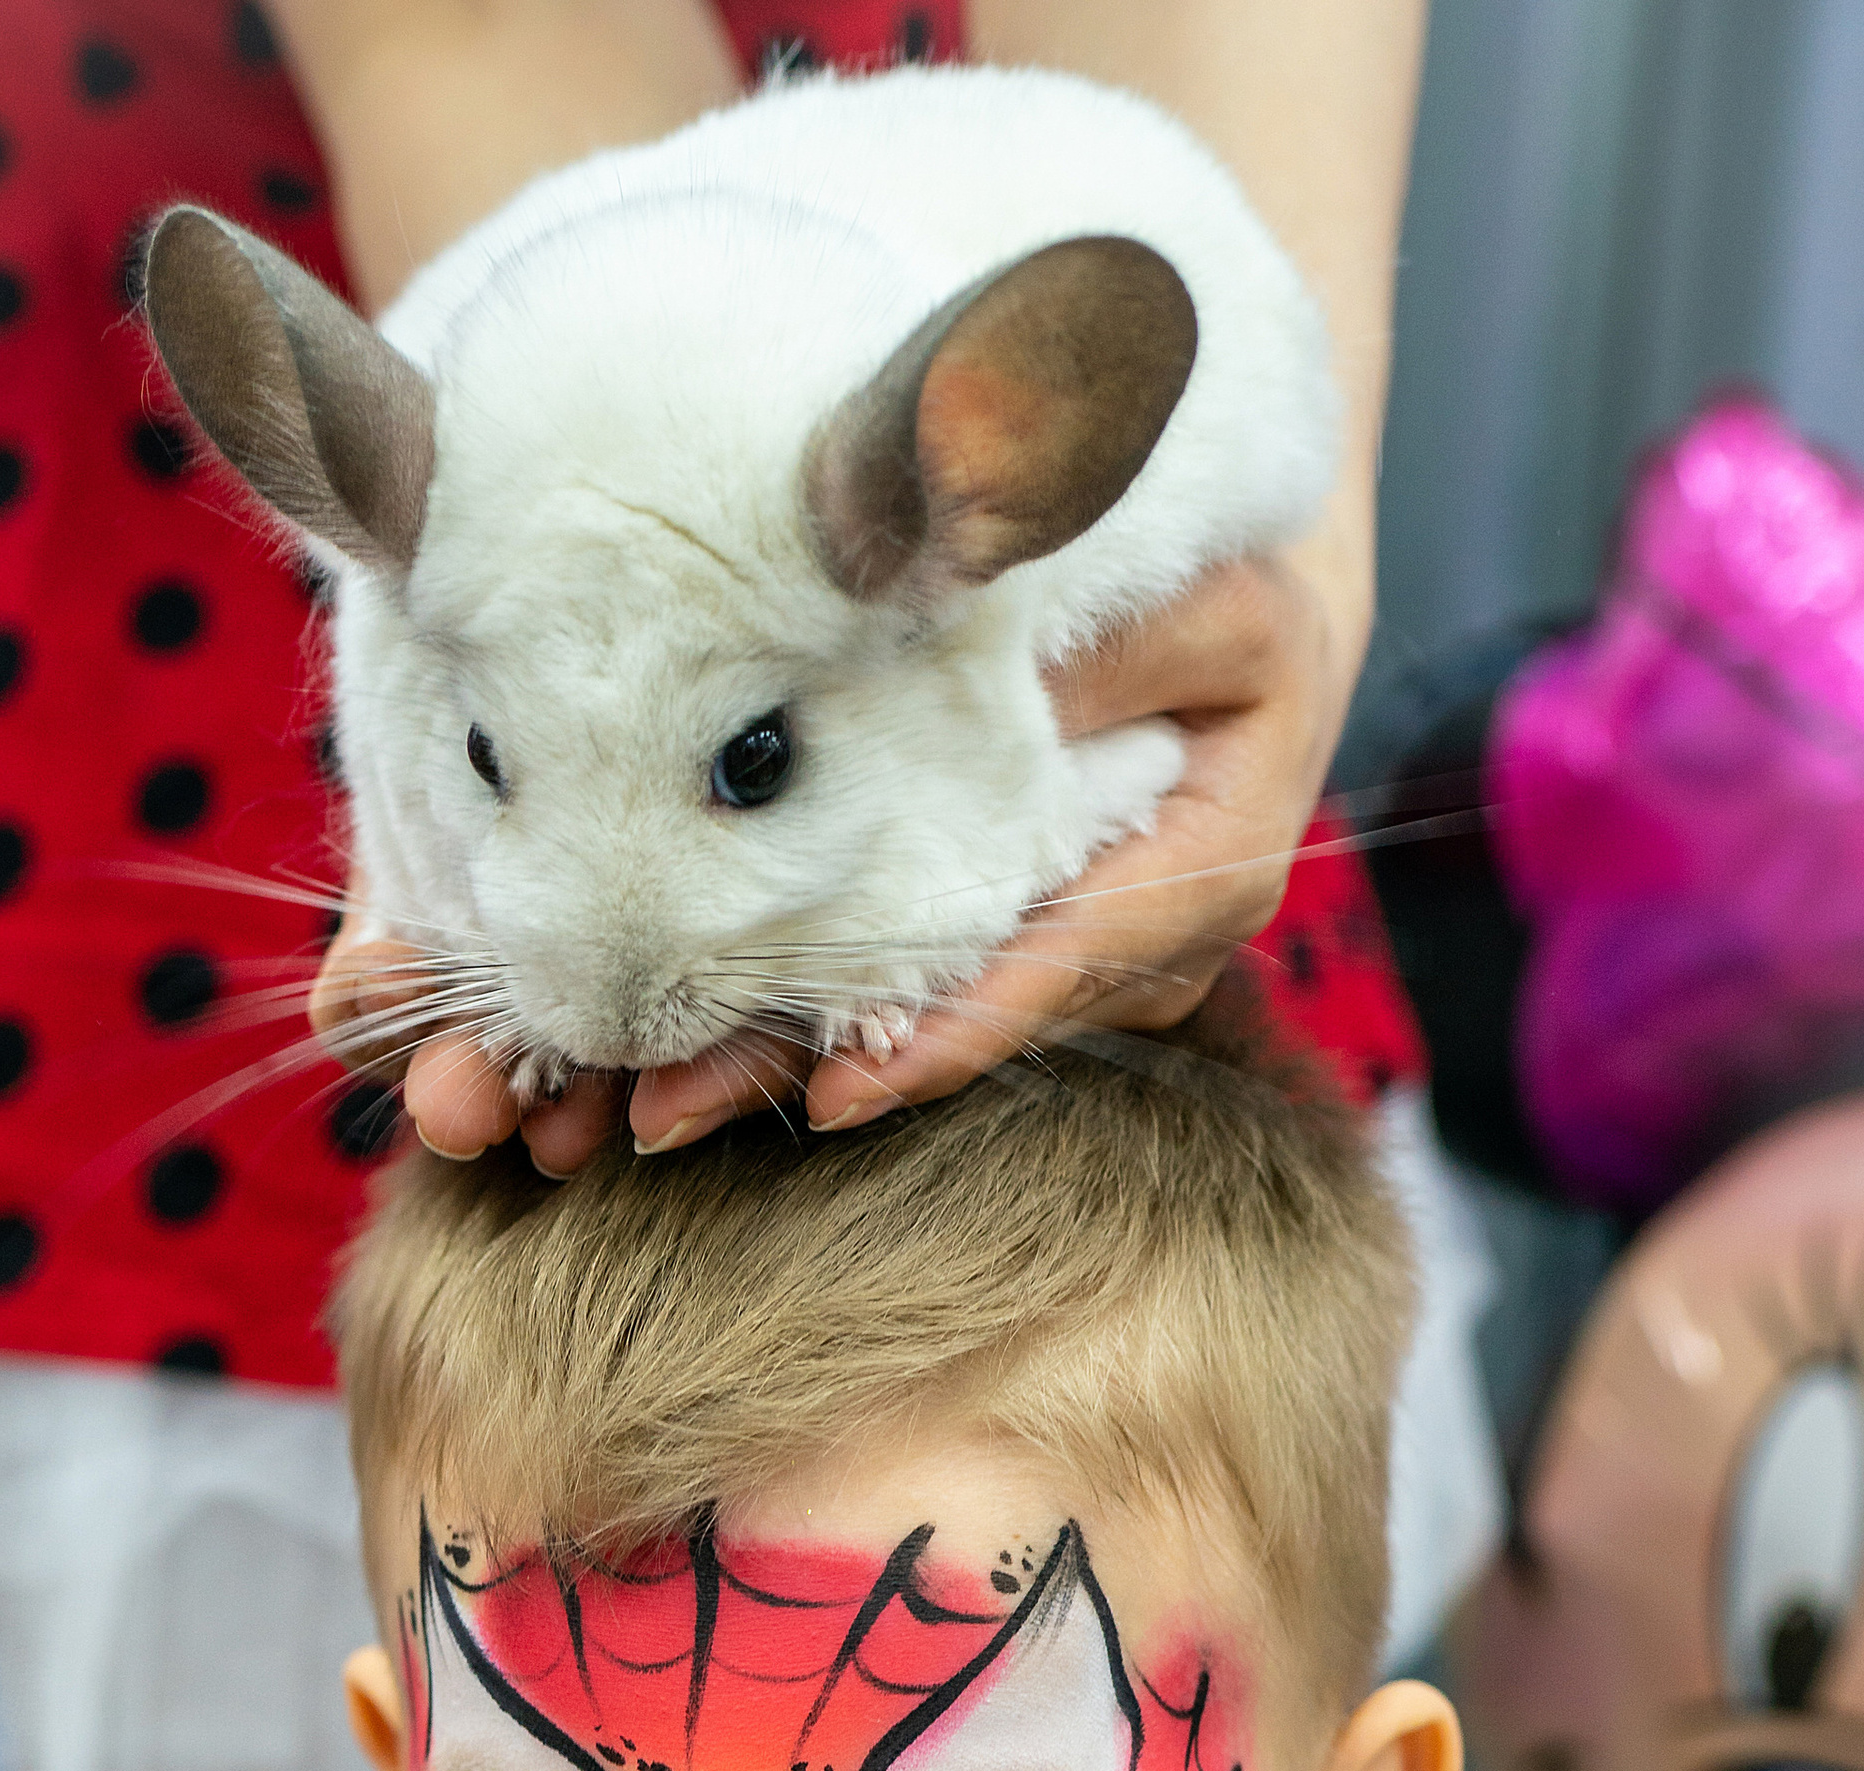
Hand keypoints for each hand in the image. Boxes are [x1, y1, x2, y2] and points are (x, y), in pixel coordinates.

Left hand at [311, 550, 1352, 1171]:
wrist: (1215, 586)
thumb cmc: (1198, 564)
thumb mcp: (1175, 576)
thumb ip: (1088, 635)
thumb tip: (966, 657)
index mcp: (1218, 842)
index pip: (1077, 959)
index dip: (957, 1026)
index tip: (842, 1087)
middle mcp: (1159, 931)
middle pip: (973, 1024)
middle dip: (821, 1068)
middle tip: (668, 1112)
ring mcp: (1090, 955)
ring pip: (922, 1024)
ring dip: (782, 1061)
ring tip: (645, 1105)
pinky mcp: (1015, 944)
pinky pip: (902, 989)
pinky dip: (795, 1013)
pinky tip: (677, 1049)